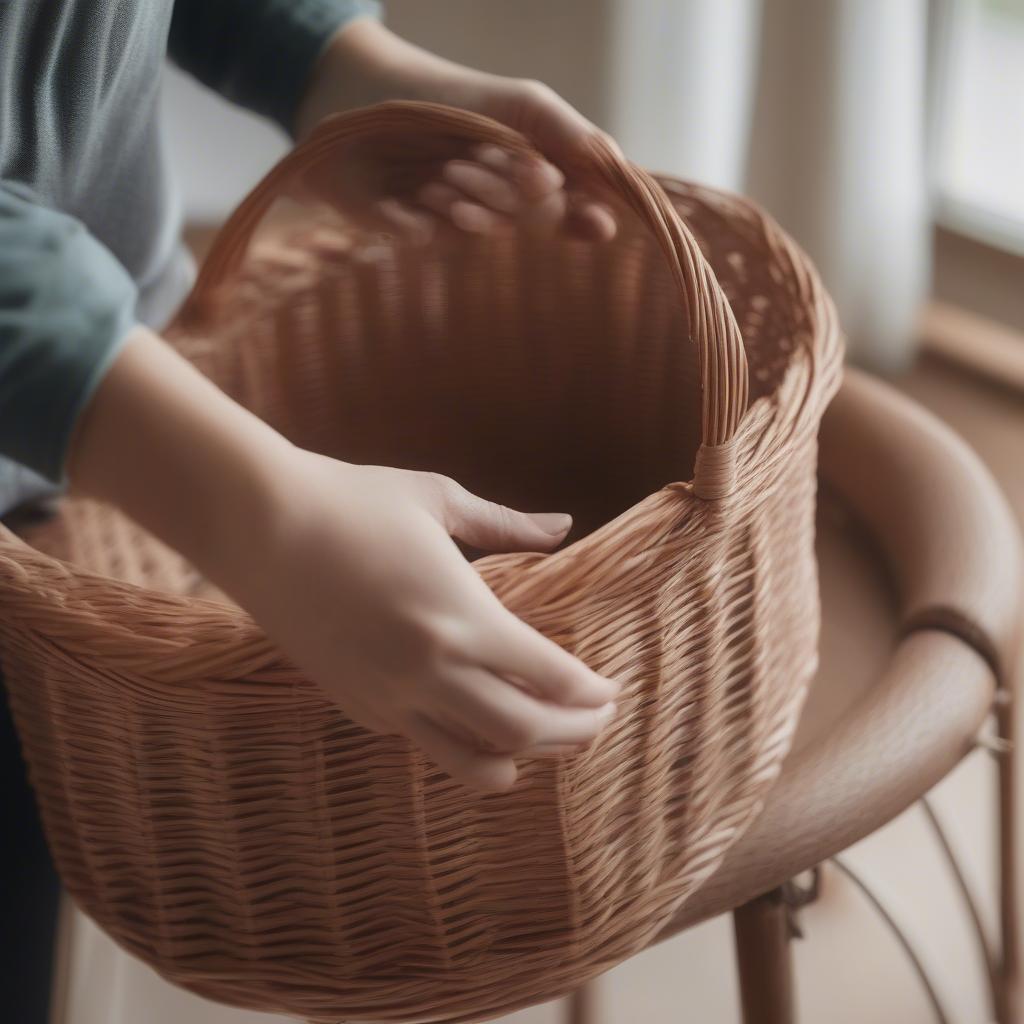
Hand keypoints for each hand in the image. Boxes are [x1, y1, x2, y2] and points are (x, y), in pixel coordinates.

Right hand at [69, 329, 619, 793]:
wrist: (258, 526)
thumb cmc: (353, 500)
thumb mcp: (438, 500)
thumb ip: (508, 524)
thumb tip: (564, 524)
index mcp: (462, 617)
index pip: (551, 678)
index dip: (590, 692)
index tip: (610, 690)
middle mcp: (431, 670)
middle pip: (526, 731)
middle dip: (575, 733)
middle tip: (599, 721)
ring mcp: (389, 697)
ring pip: (476, 761)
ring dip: (525, 757)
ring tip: (552, 744)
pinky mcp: (357, 706)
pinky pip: (427, 743)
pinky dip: (467, 745)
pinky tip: (483, 725)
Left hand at [295, 19, 618, 242]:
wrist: (359, 90)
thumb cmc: (447, 95)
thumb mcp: (522, 104)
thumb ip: (571, 135)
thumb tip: (619, 180)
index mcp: (530, 175)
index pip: (571, 210)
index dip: (584, 219)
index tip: (593, 223)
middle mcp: (499, 203)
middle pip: (528, 220)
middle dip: (508, 192)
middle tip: (473, 163)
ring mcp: (456, 220)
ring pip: (480, 232)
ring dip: (466, 201)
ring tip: (441, 173)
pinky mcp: (409, 230)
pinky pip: (426, 241)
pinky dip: (417, 221)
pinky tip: (407, 200)